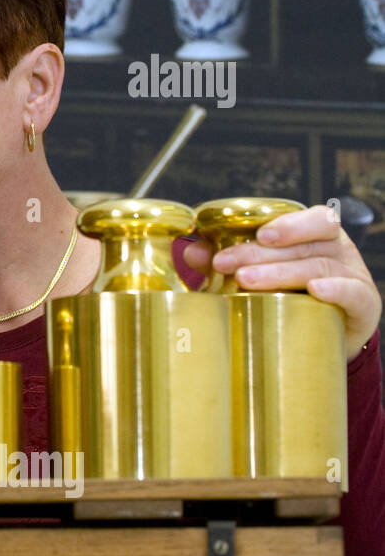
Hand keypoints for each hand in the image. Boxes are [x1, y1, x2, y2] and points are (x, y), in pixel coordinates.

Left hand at [183, 205, 381, 359]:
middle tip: (225, 264)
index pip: (311, 218)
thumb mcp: (260, 275)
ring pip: (320, 265)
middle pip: (305, 244)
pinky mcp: (364, 304)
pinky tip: (315, 290)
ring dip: (281, 272)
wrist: (325, 337)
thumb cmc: (290, 297)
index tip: (257, 234)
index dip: (286, 224)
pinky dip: (334, 289)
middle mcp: (339, 250)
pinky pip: (353, 292)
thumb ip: (228, 261)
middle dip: (261, 253)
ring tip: (246, 281)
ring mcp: (354, 275)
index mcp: (316, 235)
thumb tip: (190, 251)